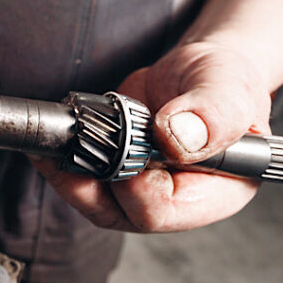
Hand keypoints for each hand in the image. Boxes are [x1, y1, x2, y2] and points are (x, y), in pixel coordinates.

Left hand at [32, 41, 271, 231]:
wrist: (202, 71)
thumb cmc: (228, 81)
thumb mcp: (229, 88)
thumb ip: (212, 113)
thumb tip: (178, 135)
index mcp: (215, 193)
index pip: (162, 211)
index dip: (134, 186)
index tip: (123, 148)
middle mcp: (175, 199)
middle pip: (120, 212)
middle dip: (88, 181)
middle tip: (71, 144)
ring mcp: (142, 188)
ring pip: (94, 199)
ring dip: (69, 171)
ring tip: (54, 141)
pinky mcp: (117, 172)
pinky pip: (84, 178)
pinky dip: (65, 158)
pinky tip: (53, 138)